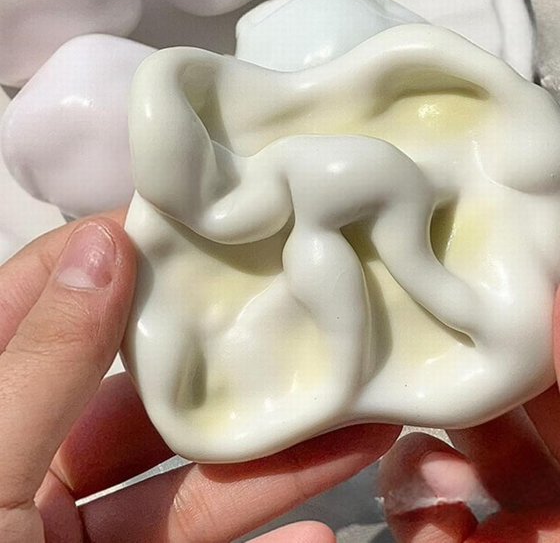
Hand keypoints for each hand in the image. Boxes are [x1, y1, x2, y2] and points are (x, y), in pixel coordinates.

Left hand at [0, 215, 399, 542]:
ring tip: (359, 421)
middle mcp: (33, 459)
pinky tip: (323, 539)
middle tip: (311, 311)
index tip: (201, 216)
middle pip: (146, 389)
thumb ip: (45, 361)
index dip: (116, 247)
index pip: (51, 295)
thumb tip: (108, 243)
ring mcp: (80, 529)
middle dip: (230, 357)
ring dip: (275, 457)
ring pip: (190, 478)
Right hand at [379, 193, 559, 541]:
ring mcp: (536, 489)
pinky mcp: (488, 537)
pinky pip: (429, 493)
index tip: (517, 171)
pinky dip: (415, 496)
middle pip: (525, 344)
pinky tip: (439, 514)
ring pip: (464, 410)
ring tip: (415, 400)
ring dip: (432, 403)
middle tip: (414, 246)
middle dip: (475, 303)